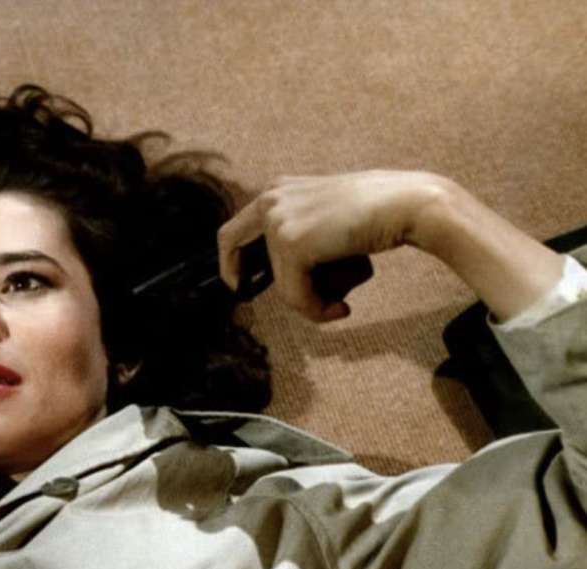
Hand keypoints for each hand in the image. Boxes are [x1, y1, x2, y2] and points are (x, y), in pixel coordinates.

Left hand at [218, 170, 449, 321]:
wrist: (409, 205)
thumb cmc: (376, 217)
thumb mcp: (326, 221)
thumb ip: (299, 238)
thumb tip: (276, 278)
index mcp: (278, 190)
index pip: (236, 229)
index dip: (231, 260)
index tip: (241, 283)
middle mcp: (272, 199)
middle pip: (228, 245)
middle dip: (236, 275)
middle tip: (247, 294)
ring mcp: (279, 220)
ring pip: (278, 283)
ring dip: (309, 299)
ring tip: (341, 299)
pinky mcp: (292, 243)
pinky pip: (295, 295)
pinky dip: (317, 309)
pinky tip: (342, 309)